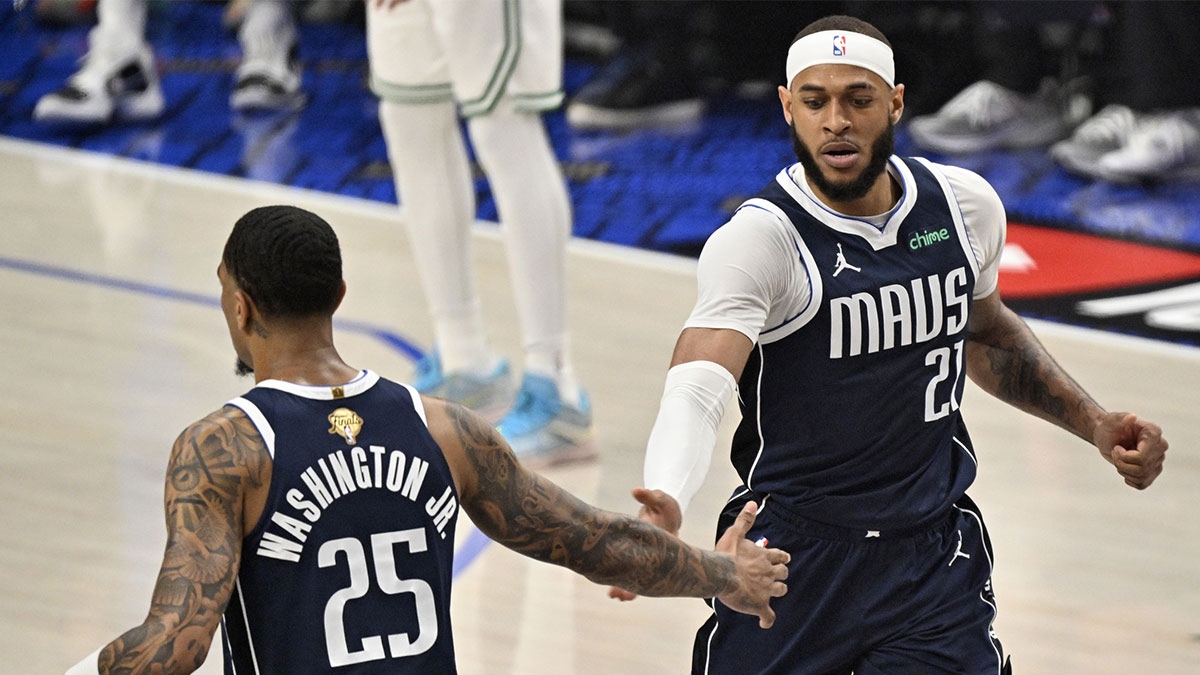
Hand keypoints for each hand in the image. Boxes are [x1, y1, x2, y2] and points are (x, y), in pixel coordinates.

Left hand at [607, 488, 683, 601]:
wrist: (665, 512)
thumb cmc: (664, 506)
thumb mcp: (659, 499)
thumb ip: (648, 496)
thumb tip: (636, 490)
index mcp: (663, 543)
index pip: (654, 560)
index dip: (642, 572)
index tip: (631, 580)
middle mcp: (655, 555)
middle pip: (644, 576)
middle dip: (631, 587)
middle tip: (616, 595)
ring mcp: (647, 559)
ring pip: (636, 578)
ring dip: (624, 586)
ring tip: (612, 594)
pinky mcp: (639, 558)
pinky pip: (630, 572)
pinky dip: (621, 580)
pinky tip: (610, 589)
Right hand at [713, 501, 788, 628]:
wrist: (719, 574)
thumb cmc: (726, 554)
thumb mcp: (735, 532)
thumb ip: (745, 519)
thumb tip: (753, 503)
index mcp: (764, 556)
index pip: (781, 556)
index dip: (782, 558)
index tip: (783, 559)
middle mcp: (769, 572)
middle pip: (783, 573)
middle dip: (781, 574)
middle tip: (776, 576)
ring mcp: (766, 589)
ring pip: (781, 590)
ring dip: (778, 591)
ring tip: (771, 593)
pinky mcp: (759, 605)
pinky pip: (768, 616)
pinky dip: (767, 620)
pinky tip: (764, 622)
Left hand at [1094, 412, 1167, 488]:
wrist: (1107, 437)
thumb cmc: (1109, 427)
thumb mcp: (1110, 422)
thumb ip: (1120, 419)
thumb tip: (1132, 417)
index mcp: (1153, 432)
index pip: (1142, 457)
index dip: (1124, 457)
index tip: (1116, 448)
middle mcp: (1160, 446)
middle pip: (1142, 468)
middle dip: (1122, 464)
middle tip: (1115, 453)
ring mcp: (1158, 460)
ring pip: (1141, 477)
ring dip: (1123, 471)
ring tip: (1119, 459)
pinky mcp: (1153, 471)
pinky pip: (1142, 484)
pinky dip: (1129, 479)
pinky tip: (1124, 469)